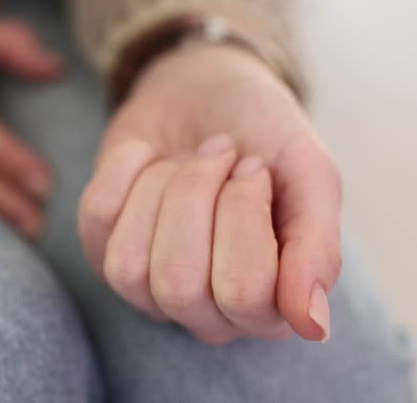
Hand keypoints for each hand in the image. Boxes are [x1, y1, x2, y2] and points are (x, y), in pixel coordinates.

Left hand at [78, 44, 341, 342]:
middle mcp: (210, 314)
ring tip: (187, 159)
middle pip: (179, 283)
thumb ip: (319, 249)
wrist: (210, 90)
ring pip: (130, 266)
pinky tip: (150, 156)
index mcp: (270, 306)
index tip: (256, 167)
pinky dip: (125, 168)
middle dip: (197, 195)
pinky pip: (98, 221)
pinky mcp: (102, 253)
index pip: (244, 292)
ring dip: (161, 186)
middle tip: (222, 156)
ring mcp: (149, 290)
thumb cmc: (267, 137)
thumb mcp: (310, 176)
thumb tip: (313, 327)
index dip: (244, 213)